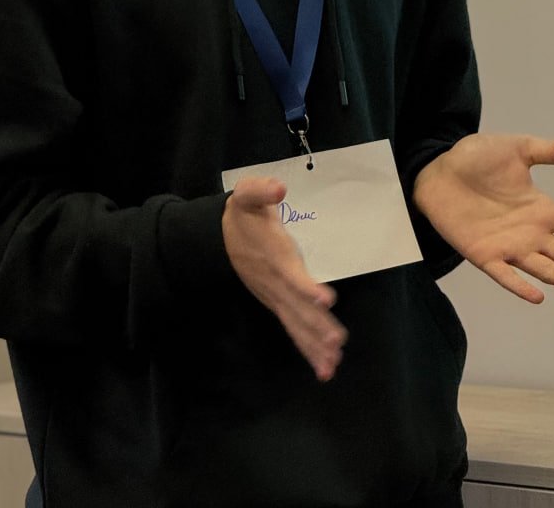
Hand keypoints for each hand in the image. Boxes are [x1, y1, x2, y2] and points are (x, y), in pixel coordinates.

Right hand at [222, 176, 346, 380]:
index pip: (290, 274)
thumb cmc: (242, 213)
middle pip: (296, 307)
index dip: (306, 287)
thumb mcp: (246, 193)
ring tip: (331, 363)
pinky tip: (323, 366)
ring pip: (295, 323)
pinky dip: (307, 347)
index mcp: (273, 256)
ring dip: (313, 343)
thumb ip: (261, 190)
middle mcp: (275, 282)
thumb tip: (278, 188)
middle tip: (336, 344)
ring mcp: (274, 296)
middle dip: (316, 326)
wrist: (218, 237)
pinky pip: (293, 328)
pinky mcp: (276, 303)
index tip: (325, 299)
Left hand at [412, 134, 553, 302]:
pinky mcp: (483, 255)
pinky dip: (520, 286)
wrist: (434, 170)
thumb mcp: (517, 148)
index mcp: (542, 210)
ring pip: (545, 268)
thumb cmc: (475, 160)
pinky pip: (505, 275)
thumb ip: (548, 151)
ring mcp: (509, 247)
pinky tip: (538, 295)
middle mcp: (531, 234)